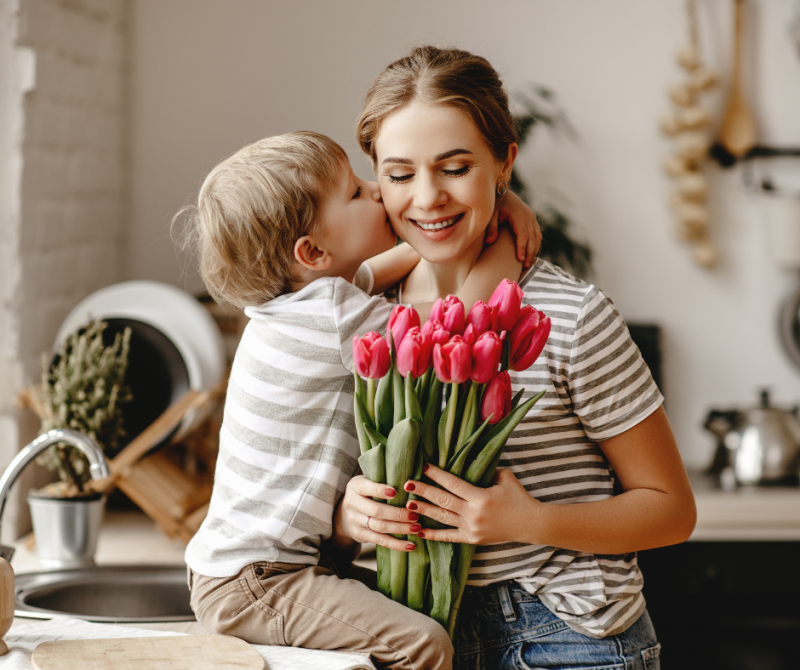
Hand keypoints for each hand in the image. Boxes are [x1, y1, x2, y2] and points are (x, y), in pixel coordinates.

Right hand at [337, 475, 421, 551]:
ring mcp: (355, 521)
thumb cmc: (367, 492)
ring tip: (417, 528)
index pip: (366, 488)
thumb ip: (384, 479)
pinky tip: (410, 545)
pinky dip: (396, 544)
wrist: (346, 512)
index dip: (380, 490)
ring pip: (379, 527)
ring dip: (400, 528)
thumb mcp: (369, 481)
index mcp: (355, 486)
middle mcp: (352, 503)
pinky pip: (380, 541)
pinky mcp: (360, 535)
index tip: (395, 492)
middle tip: (415, 515)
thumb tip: (412, 478)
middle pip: (376, 510)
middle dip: (398, 514)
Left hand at [402, 464, 539, 544]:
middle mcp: (473, 513)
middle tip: (407, 484)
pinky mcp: (472, 539)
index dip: (437, 474)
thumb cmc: (518, 497)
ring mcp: (471, 528)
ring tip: (408, 504)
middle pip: (443, 500)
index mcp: (480, 497)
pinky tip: (419, 531)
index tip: (424, 466)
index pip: (453, 483)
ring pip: (442, 518)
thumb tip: (468, 462)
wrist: (530, 524)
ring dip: (424, 511)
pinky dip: (433, 535)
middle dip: (424, 491)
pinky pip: (449, 537)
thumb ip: (486, 470)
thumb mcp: (504, 478)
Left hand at [485, 191, 540, 267]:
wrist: (501, 191)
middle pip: (532, 237)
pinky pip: (537, 234)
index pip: (523, 234)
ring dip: (534, 250)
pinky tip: (531, 254)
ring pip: (537, 236)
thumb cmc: (494, 204)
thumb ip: (491, 227)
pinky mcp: (532, 219)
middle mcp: (528, 216)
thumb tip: (490, 242)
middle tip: (525, 266)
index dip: (522, 247)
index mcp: (519, 214)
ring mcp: (532, 217)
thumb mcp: (490, 214)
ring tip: (528, 263)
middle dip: (530, 252)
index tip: (520, 259)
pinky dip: (536, 244)